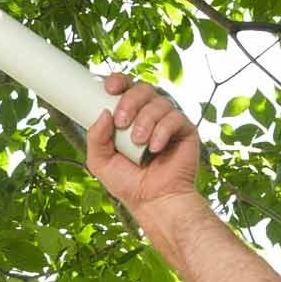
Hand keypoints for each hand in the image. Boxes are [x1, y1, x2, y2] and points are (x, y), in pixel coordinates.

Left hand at [85, 73, 199, 215]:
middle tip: (122, 122)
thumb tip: (103, 112)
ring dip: (145, 120)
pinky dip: (162, 131)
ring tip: (138, 142)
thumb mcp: (100, 161)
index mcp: (128, 116)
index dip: (118, 80)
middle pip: (142, 89)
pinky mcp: (185, 130)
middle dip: (130, 101)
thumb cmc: (127, 183)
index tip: (108, 87)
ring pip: (158, 102)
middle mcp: (149, 115)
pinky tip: (154, 148)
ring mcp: (168, 121)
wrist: (153, 201)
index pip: (125, 88)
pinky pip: (175, 118)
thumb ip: (95, 138)